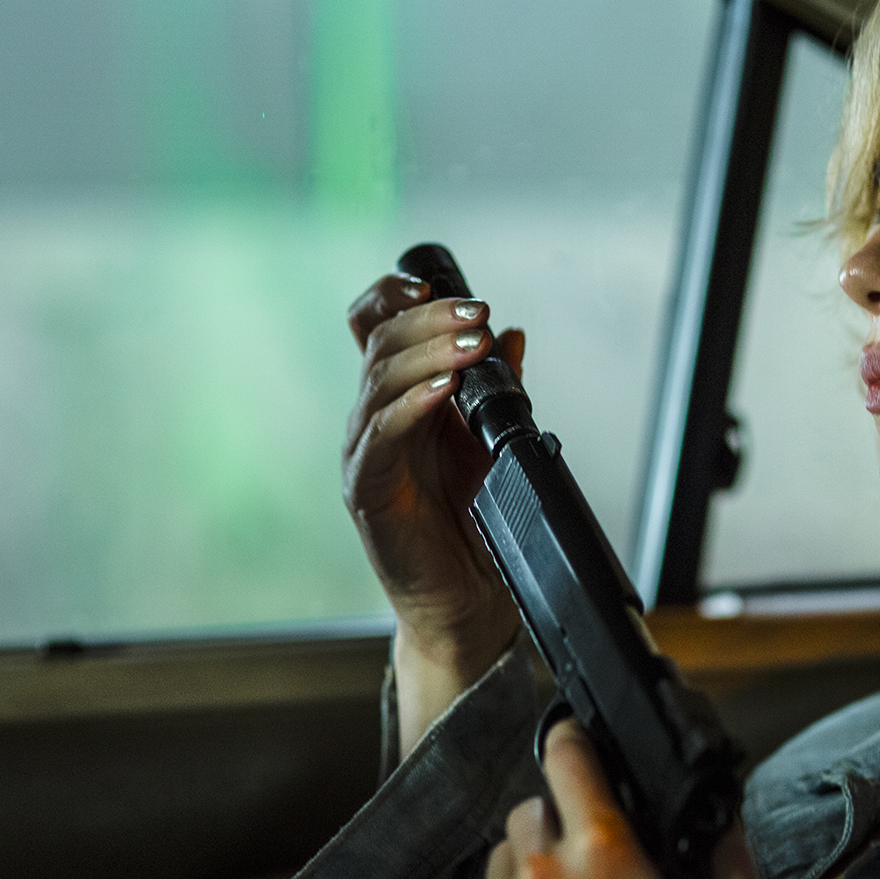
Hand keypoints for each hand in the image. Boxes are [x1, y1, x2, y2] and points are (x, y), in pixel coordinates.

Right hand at [342, 273, 523, 671]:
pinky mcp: (367, 490)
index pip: (375, 326)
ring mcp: (366, 453)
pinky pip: (381, 436)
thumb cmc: (474, 521)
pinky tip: (442, 393)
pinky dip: (412, 406)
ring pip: (378, 381)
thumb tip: (513, 334)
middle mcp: (373, 419)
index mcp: (398, 399)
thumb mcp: (493, 439)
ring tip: (471, 346)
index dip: (394, 295)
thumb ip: (498, 387)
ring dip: (429, 355)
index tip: (432, 280)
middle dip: (430, 319)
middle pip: (380, 343)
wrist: (470, 599)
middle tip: (475, 314)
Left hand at [471, 719, 762, 878]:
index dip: (577, 738)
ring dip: (541, 859)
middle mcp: (542, 868)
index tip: (588, 741)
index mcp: (602, 851)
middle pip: (538, 800)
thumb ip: (733, 864)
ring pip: (513, 848)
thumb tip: (725, 819)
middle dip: (567, 814)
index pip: (566, 751)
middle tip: (601, 849)